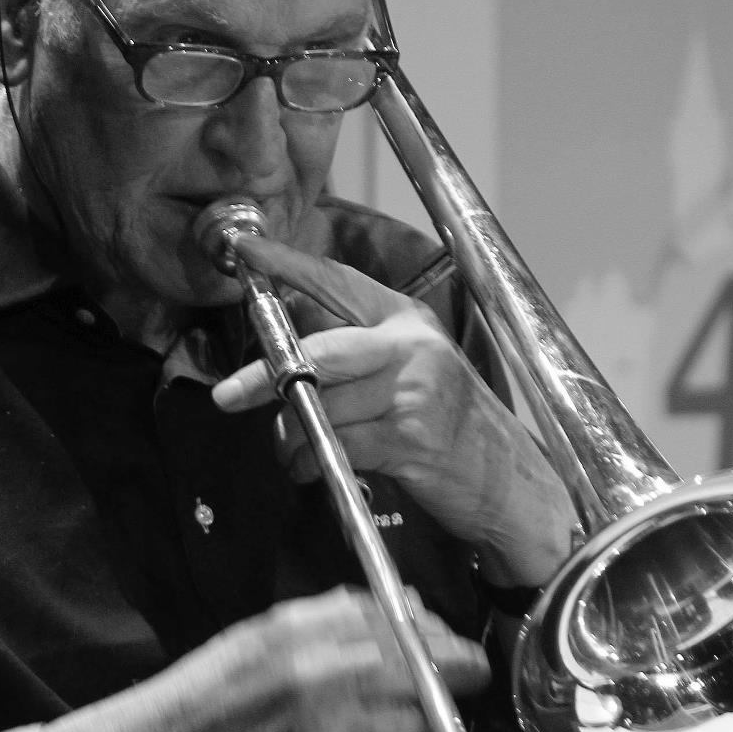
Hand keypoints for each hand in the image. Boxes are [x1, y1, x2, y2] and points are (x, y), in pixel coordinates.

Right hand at [38, 586, 487, 731]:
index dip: (438, 633)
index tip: (454, 641)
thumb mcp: (267, 630)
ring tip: (377, 713)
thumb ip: (339, 614)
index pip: (397, 623)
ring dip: (410, 717)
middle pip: (419, 673)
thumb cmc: (214, 687)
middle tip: (471, 673)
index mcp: (302, 633)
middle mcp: (318, 680)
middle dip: (456, 673)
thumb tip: (409, 605)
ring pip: (409, 725)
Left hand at [210, 233, 576, 587]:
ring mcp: (413, 392)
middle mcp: (412, 347)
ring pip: (322, 406)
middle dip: (267, 374)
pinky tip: (309, 469)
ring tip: (291, 452)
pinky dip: (309, 462)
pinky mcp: (409, 437)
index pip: (338, 282)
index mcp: (407, 320)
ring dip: (292, 436)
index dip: (288, 264)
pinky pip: (336, 444)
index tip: (244, 252)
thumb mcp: (412, 369)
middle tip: (227, 394)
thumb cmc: (449, 424)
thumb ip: (358, 350)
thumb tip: (283, 346)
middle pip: (320, 352)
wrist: (505, 478)